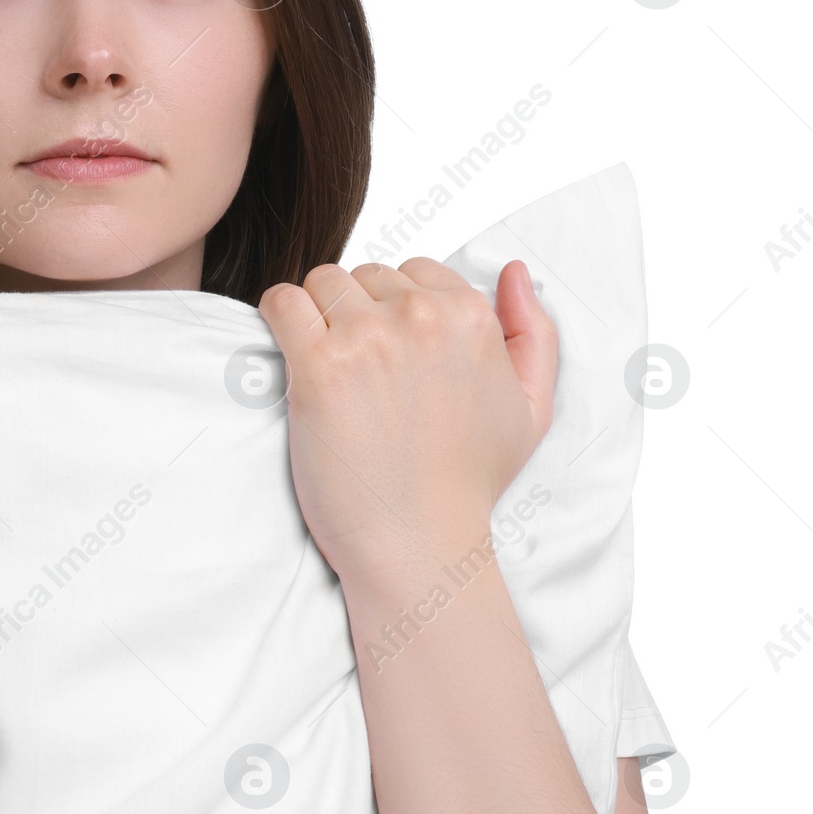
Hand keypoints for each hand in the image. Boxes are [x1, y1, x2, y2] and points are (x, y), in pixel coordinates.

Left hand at [257, 258, 556, 593]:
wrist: (419, 543)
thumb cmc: (470, 481)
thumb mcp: (532, 408)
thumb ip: (533, 332)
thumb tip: (515, 272)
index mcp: (470, 316)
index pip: (414, 270)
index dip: (396, 310)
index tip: (391, 355)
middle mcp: (421, 316)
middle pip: (364, 275)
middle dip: (357, 313)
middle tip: (359, 371)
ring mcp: (368, 338)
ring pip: (321, 281)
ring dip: (317, 316)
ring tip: (328, 367)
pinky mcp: (319, 365)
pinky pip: (281, 302)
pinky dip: (279, 320)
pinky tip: (292, 356)